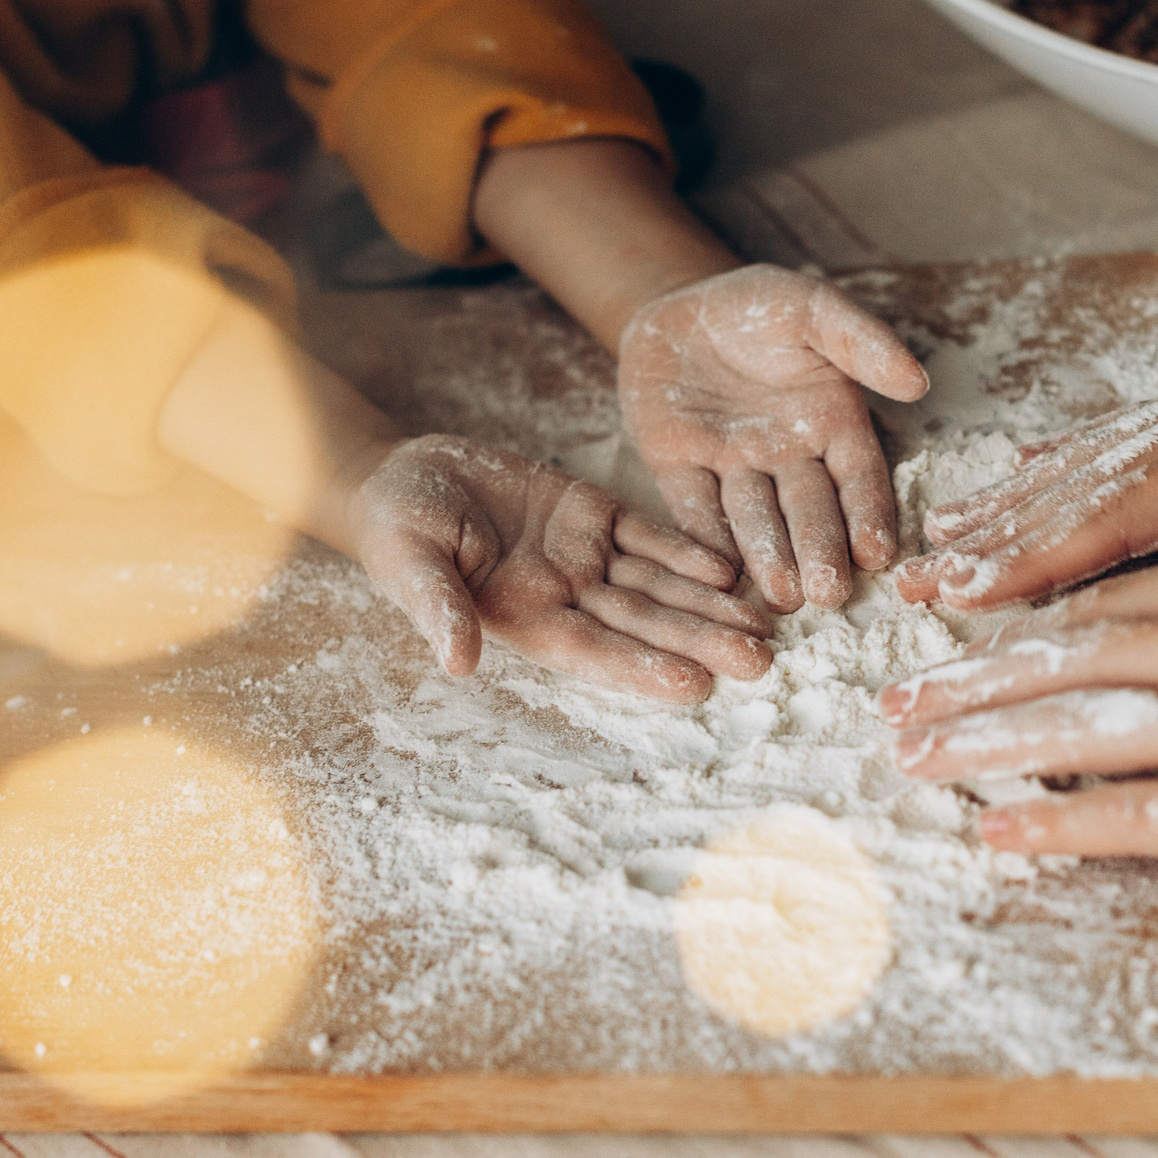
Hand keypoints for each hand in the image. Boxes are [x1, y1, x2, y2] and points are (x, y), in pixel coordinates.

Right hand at [348, 435, 772, 703]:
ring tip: (763, 625)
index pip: (593, 649)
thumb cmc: (395, 526)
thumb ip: (437, 608)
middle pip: (642, 623)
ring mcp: (581, 555)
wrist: (400, 474)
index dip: (641, 665)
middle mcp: (563, 595)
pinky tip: (729, 568)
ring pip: (656, 584)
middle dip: (698, 641)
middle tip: (759, 663)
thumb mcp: (408, 563)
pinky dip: (685, 550)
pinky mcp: (590, 512)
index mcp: (522, 618)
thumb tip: (458, 663)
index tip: (693, 684)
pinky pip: (646, 534)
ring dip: (708, 605)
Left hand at [620, 264, 929, 612]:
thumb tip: (917, 382)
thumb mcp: (813, 308)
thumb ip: (861, 341)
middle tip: (828, 593)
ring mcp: (733, 468)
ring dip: (768, 557)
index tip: (878, 553)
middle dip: (820, 552)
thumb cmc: (758, 306)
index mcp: (831, 424)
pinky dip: (704, 538)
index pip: (856, 478)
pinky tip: (717, 572)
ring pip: (754, 518)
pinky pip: (693, 507)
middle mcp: (788, 458)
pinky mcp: (679, 470)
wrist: (677, 303)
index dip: (867, 515)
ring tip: (781, 594)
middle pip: (808, 511)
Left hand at [882, 551, 1157, 894]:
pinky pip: (1124, 817)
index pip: (1098, 603)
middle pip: (1061, 660)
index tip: (951, 643)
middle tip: (893, 707)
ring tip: (914, 764)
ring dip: (980, 749)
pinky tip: (997, 831)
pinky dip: (1050, 823)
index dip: (1013, 630)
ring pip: (1073, 731)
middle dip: (967, 686)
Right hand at [893, 280, 1157, 609]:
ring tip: (947, 535)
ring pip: (1104, 459)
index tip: (973, 603)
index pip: (1125, 517)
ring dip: (1023, 503)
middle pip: (1089, 485)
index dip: (1043, 565)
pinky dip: (1075, 464)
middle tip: (920, 580)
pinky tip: (1037, 472)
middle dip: (1000, 537)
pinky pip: (1140, 436)